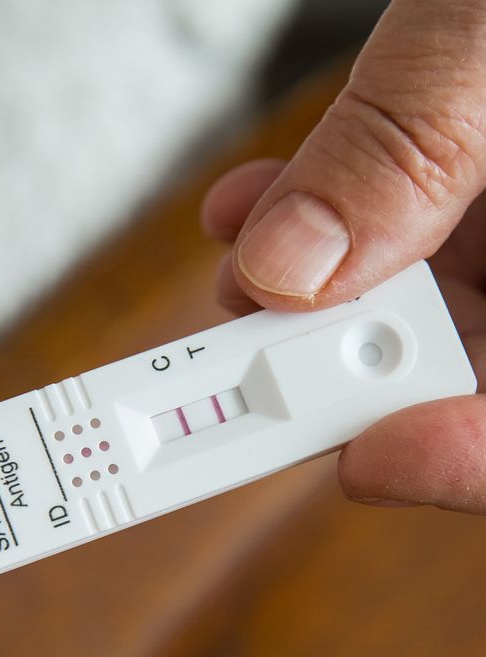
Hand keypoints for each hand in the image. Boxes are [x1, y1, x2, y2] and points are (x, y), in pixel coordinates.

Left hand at [202, 0, 485, 513]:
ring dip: (331, 300)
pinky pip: (428, 243)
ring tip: (253, 262)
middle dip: (360, 367)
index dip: (469, 459)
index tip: (365, 455)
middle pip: (484, 373)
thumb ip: (416, 138)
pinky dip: (350, 228)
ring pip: (442, 316)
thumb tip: (293, 265)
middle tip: (261, 350)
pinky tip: (283, 204)